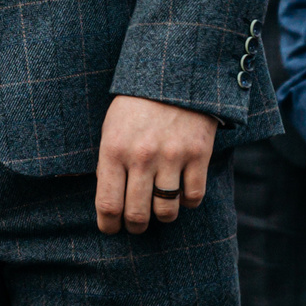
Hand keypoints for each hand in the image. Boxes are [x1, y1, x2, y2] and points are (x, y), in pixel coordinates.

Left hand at [95, 95, 218, 233]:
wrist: (173, 76)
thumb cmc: (136, 106)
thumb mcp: (111, 129)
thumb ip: (108, 164)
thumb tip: (107, 202)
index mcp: (114, 150)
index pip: (108, 204)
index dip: (109, 225)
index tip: (111, 229)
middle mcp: (142, 157)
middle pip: (138, 214)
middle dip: (135, 226)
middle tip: (136, 225)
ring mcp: (172, 156)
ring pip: (167, 211)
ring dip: (162, 215)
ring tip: (159, 208)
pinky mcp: (198, 154)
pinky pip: (193, 197)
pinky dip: (187, 201)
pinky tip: (181, 191)